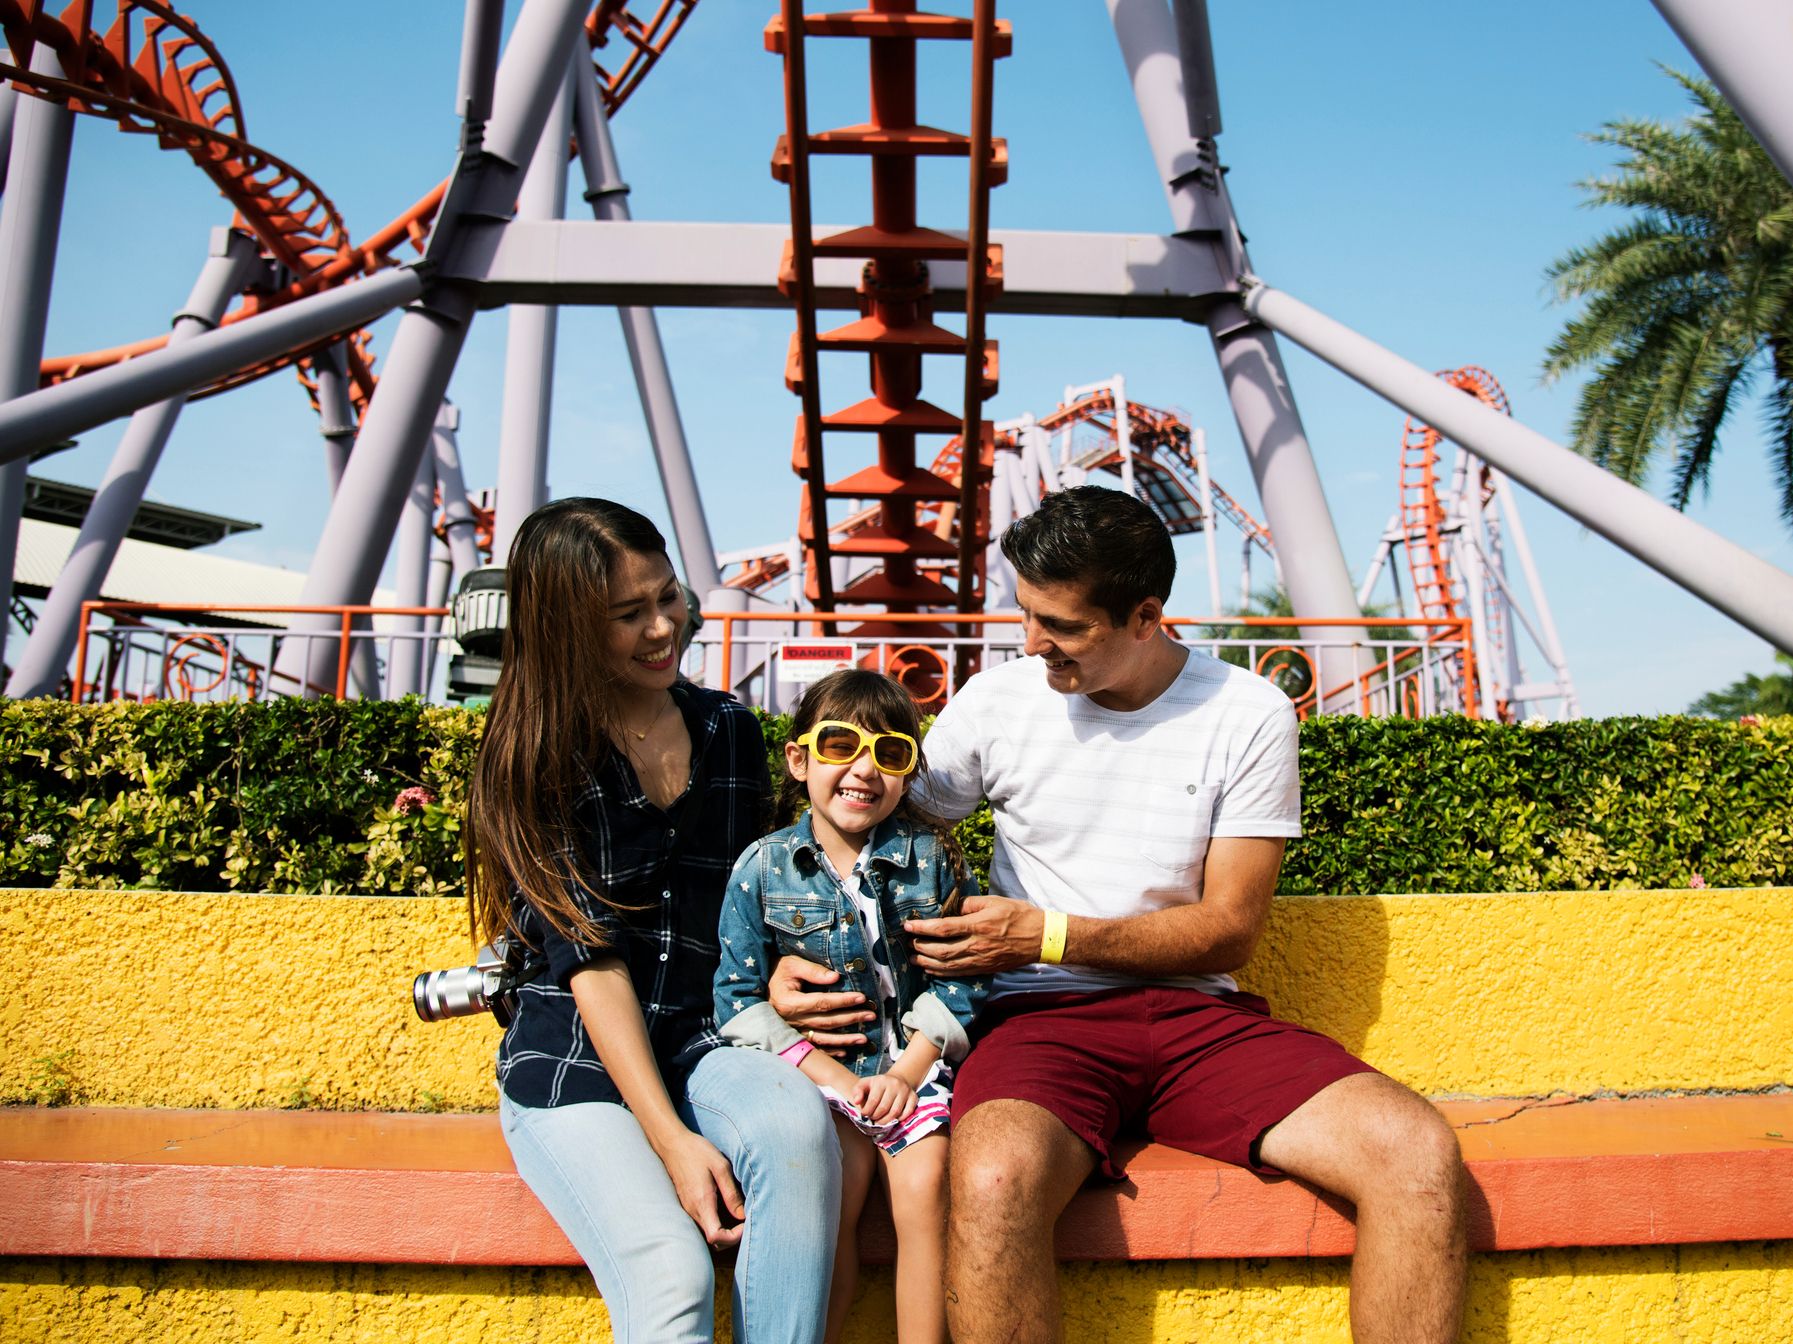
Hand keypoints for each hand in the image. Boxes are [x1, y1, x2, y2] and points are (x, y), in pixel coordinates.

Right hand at [654, 1129, 746, 1248]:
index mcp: (702, 1202)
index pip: (716, 1237)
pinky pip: (702, 1224)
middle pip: (713, 1241)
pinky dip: (716, 1225)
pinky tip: (726, 1211)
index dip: (733, 1237)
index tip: (745, 1223)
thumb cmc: (697, 1151)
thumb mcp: (721, 1167)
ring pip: (707, 1234)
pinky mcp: (686, 1205)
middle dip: (732, 1237)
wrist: (673, 1144)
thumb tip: (742, 1215)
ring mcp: (687, 1209)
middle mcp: (692, 1211)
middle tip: (745, 1221)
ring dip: (724, 1232)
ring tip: (738, 1217)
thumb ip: (732, 1193)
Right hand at [769, 954, 873, 1053]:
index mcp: (791, 1002)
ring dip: (844, 1040)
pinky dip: (829, 1051)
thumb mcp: (791, 965)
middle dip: (851, 1019)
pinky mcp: (792, 1037)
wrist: (754, 988)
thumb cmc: (775, 973)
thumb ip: (813, 971)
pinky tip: (844, 1052)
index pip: (823, 1003)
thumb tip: (836, 978)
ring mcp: (792, 1031)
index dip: (843, 1001)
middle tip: (871, 1015)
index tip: (861, 998)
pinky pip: (813, 1047)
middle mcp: (792, 1020)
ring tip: (864, 1039)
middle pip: (826, 1021)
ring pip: (822, 1038)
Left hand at [853, 1073, 917, 1125]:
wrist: (897, 1079)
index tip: (864, 1115)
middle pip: (884, 1108)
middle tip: (873, 1119)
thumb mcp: (865, 1084)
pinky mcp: (914, 1097)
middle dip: (876, 1117)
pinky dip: (900, 1119)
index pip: (873, 1101)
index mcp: (881, 1081)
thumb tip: (856, 1101)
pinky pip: (907, 1112)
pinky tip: (893, 1119)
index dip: (867, 1111)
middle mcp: (894, 1084)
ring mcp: (905, 1090)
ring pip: (895, 1112)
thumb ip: (857, 1091)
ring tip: (880, 1122)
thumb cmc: (877, 1085)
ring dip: (886, 1121)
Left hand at [904, 895, 1044, 975]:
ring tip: (913, 957)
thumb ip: (971, 904)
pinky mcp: (985, 969)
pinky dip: (941, 972)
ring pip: (947, 965)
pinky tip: (930, 969)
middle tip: (908, 941)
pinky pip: (958, 973)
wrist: (1041, 938)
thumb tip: (952, 906)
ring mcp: (981, 960)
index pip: (943, 928)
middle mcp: (977, 945)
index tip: (908, 926)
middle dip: (921, 946)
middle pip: (941, 950)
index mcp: (978, 925)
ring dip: (927, 962)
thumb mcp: (995, 901)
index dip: (923, 928)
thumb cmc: (1019, 915)